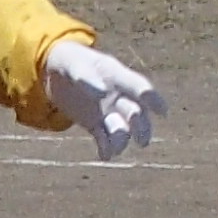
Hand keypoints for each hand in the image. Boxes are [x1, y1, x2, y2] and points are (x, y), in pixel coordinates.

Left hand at [40, 37, 164, 159]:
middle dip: (141, 127)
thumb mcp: (73, 64)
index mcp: (116, 76)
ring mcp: (108, 111)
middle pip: (136, 113)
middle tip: (142, 141)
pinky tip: (104, 156)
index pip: (139, 87)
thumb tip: (101, 93)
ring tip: (114, 150)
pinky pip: (105, 139)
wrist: (54, 71)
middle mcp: (117, 96)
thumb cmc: (69, 61)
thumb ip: (85, 77)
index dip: (153, 98)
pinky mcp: (95, 125)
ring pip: (122, 129)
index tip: (163, 112)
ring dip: (122, 140)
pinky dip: (107, 149)